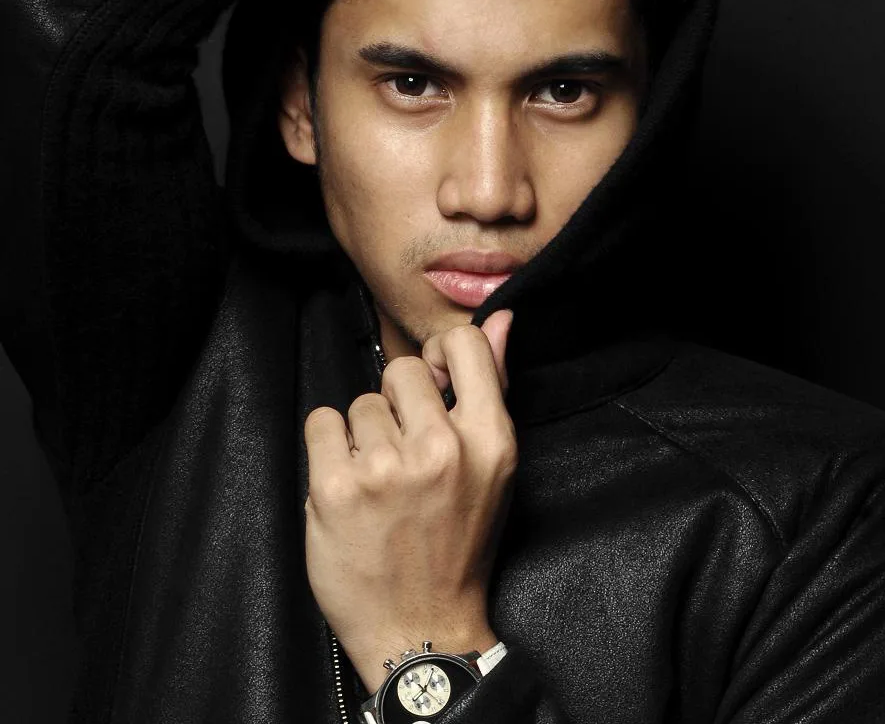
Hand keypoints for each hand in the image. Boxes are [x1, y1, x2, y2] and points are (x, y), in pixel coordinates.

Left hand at [303, 310, 516, 692]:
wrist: (420, 627)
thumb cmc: (459, 543)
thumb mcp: (493, 468)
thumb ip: (491, 389)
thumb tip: (501, 318)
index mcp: (490, 440)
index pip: (464, 344)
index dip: (440, 356)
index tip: (432, 385)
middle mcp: (441, 449)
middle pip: (400, 370)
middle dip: (397, 404)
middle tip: (403, 452)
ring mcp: (386, 468)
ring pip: (360, 402)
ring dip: (364, 435)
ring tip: (379, 482)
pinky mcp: (336, 487)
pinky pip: (322, 422)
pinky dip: (329, 448)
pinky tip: (347, 483)